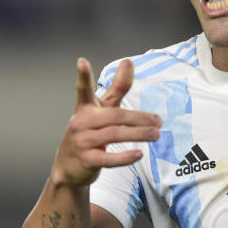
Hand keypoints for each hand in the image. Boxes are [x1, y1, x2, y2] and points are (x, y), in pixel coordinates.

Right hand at [51, 57, 160, 187]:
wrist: (69, 166)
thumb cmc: (89, 132)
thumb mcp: (102, 109)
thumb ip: (117, 87)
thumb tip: (128, 61)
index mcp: (85, 108)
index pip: (83, 89)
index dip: (83, 76)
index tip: (82, 61)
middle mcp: (81, 122)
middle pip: (114, 115)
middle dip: (138, 118)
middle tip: (158, 121)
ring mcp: (82, 141)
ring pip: (114, 134)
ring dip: (138, 134)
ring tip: (155, 134)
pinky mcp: (87, 160)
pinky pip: (108, 158)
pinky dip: (124, 157)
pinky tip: (139, 154)